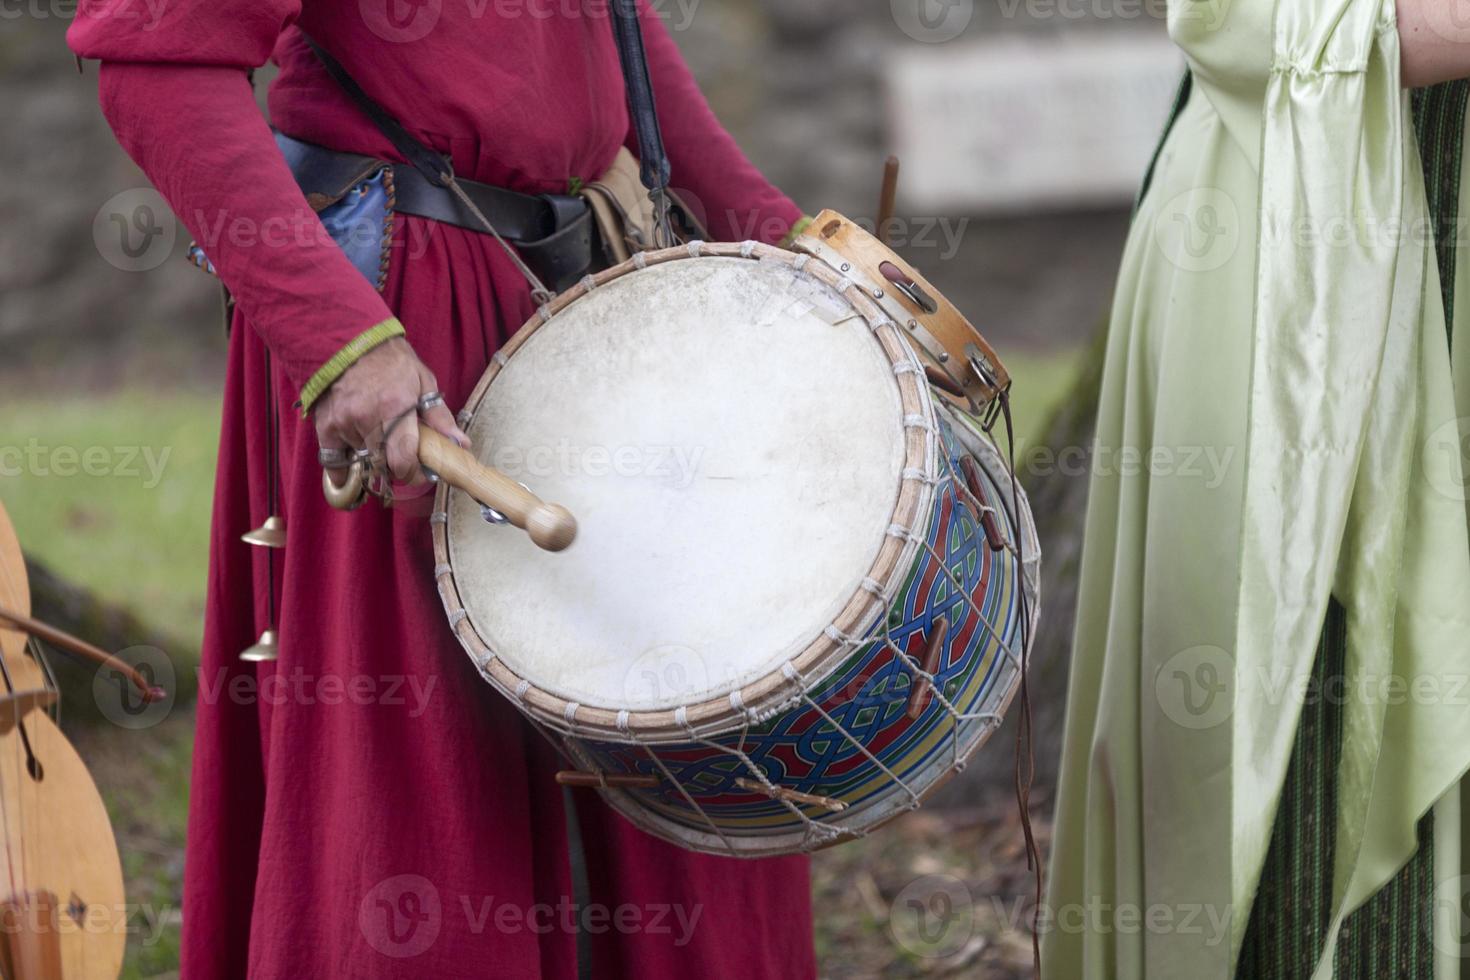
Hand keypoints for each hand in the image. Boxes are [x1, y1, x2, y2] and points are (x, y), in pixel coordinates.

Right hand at [313, 337, 469, 487]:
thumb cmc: (390, 359)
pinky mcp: (325, 425)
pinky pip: (334, 460)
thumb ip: (439, 416)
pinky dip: (344, 465)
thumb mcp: (422, 380)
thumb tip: (461, 443)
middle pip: (383, 463)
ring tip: (379, 435)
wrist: (347, 339)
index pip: (403, 459)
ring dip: (373, 455)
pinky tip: (353, 461)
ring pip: (363, 459)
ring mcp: (344, 423)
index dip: (413, 472)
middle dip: (396, 465)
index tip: (420, 470)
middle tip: (402, 454)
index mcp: (395, 407)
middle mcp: (367, 418)